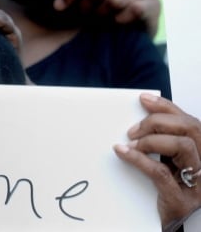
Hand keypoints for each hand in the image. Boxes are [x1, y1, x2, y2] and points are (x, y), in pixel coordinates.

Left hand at [53, 0, 159, 36]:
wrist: (124, 29)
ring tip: (99, 18)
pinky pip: (134, 10)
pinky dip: (120, 19)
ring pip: (114, 0)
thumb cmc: (98, 5)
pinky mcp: (155, 4)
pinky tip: (116, 22)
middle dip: (84, 6)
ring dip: (101, 14)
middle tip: (83, 14)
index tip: (59, 6)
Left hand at [114, 94, 200, 231]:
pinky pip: (161, 172)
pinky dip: (139, 159)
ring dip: (151, 140)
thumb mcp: (166, 162)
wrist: (159, 224)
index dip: (167, 107)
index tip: (143, 99)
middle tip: (132, 130)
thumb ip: (160, 142)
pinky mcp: (181, 200)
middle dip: (157, 122)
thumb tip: (138, 119)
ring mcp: (198, 184)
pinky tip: (123, 153)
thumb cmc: (163, 191)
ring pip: (182, 146)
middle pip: (189, 129)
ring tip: (131, 143)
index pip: (190, 122)